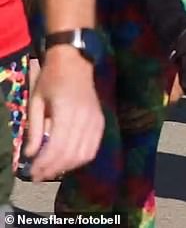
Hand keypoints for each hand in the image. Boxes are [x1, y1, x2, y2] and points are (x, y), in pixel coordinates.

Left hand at [26, 46, 103, 181]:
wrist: (75, 62)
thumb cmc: (52, 80)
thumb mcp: (36, 101)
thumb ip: (35, 129)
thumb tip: (30, 155)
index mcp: (67, 110)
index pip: (57, 145)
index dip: (44, 163)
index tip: (32, 173)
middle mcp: (85, 116)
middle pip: (70, 153)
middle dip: (53, 168)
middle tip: (39, 176)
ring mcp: (95, 119)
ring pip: (84, 154)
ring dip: (67, 167)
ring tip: (52, 170)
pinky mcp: (100, 121)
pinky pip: (93, 147)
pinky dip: (81, 159)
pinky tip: (68, 161)